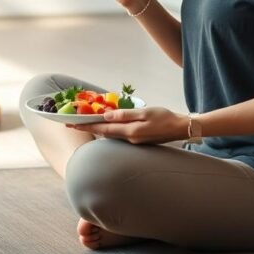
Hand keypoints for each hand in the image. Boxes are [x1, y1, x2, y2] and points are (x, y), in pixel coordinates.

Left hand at [66, 107, 187, 144]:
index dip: (86, 126)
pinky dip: (109, 131)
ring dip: (97, 129)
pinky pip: (118, 136)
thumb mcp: (145, 112)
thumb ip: (125, 114)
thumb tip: (106, 115)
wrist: (181, 128)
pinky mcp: (138, 141)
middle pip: (103, 133)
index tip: (72, 124)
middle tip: (72, 124)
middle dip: (87, 128)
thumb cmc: (165, 117)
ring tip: (84, 124)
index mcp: (130, 131)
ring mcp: (134, 141)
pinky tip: (105, 126)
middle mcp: (129, 139)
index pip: (103, 129)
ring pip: (110, 135)